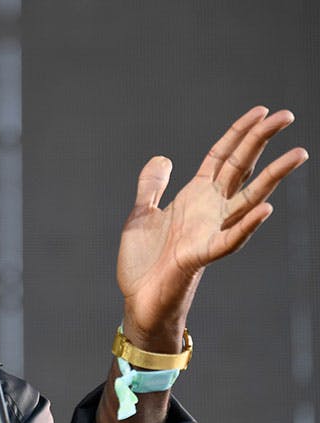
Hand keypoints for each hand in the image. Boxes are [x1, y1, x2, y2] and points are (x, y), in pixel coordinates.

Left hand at [117, 106, 307, 350]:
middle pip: (240, 167)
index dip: (239, 133)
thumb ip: (151, 186)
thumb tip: (162, 158)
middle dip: (261, 141)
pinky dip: (246, 225)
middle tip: (288, 115)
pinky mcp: (202, 255)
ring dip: (272, 177)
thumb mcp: (141, 214)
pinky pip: (229, 239)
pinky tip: (264, 208)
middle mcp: (208, 209)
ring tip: (297, 154)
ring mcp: (209, 231)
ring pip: (248, 199)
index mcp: (193, 196)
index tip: (262, 110)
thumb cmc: (143, 260)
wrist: (139, 298)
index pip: (221, 156)